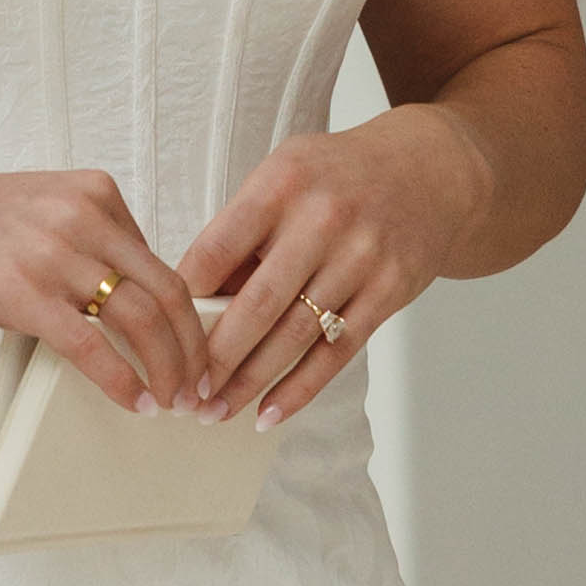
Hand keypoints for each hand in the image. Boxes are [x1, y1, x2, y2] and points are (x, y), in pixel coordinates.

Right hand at [0, 165, 210, 415]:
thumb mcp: (40, 211)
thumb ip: (89, 243)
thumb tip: (133, 304)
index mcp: (94, 193)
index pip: (165, 263)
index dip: (190, 319)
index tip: (197, 353)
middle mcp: (81, 216)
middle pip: (166, 293)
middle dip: (193, 351)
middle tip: (199, 387)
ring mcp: (52, 253)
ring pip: (140, 321)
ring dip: (166, 370)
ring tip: (171, 401)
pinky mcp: (20, 292)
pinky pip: (91, 346)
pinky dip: (121, 380)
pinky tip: (134, 401)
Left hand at [178, 106, 491, 427]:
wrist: (427, 172)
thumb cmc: (335, 178)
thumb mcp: (283, 177)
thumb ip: (241, 233)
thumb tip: (192, 303)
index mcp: (281, 184)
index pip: (217, 249)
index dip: (183, 299)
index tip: (158, 334)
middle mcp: (322, 220)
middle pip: (256, 303)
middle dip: (213, 357)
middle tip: (182, 392)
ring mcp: (360, 257)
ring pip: (294, 335)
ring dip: (250, 382)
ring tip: (215, 411)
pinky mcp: (388, 291)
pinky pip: (337, 352)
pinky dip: (299, 389)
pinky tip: (267, 414)